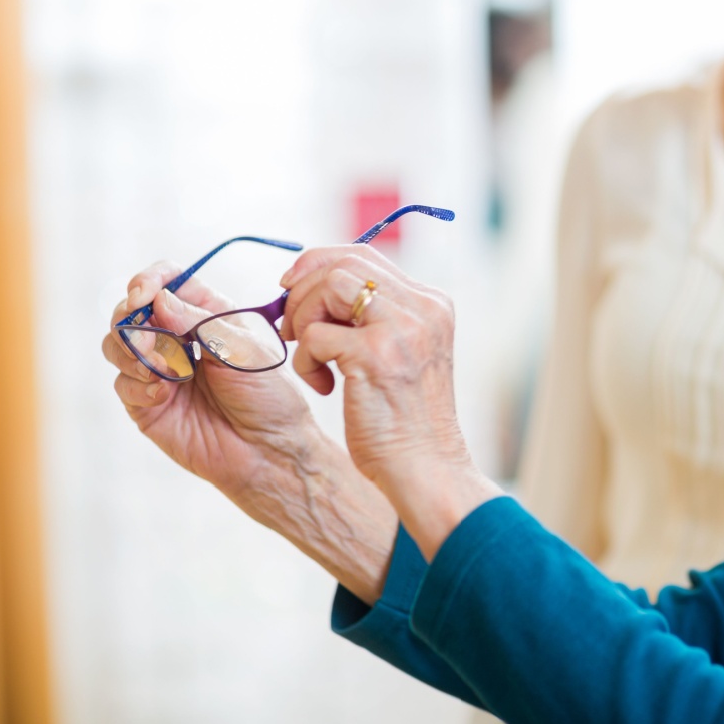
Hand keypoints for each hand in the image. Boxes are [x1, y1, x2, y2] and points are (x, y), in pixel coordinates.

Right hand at [103, 263, 318, 505]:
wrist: (269, 451)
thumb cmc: (268, 395)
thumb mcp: (242, 349)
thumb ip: (199, 322)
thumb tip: (157, 300)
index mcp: (208, 314)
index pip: (167, 281)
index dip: (149, 281)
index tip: (142, 295)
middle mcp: (179, 338)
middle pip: (130, 311)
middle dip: (132, 320)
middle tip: (150, 342)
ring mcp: (160, 371)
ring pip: (117, 345)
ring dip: (131, 352)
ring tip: (163, 371)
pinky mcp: (147, 404)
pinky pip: (122, 384)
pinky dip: (137, 385)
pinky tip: (163, 395)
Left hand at [281, 246, 499, 556]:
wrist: (427, 468)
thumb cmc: (406, 419)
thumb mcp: (405, 354)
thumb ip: (377, 317)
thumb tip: (314, 286)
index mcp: (432, 303)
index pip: (365, 254)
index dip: (319, 262)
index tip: (291, 286)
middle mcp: (423, 308)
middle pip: (342, 263)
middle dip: (302, 290)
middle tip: (290, 327)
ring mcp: (402, 329)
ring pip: (327, 287)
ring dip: (302, 320)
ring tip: (310, 357)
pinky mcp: (375, 355)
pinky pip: (315, 335)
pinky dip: (306, 360)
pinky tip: (324, 385)